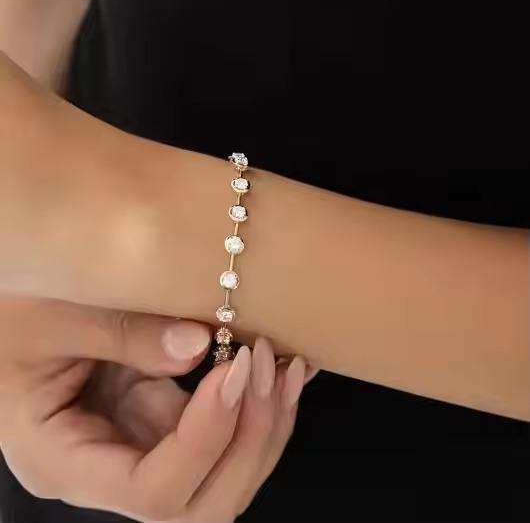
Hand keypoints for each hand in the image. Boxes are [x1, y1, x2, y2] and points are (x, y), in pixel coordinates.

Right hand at [0, 297, 306, 521]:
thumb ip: (122, 333)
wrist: (11, 317)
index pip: (154, 491)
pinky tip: (284, 366)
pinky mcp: (161, 418)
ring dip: (266, 424)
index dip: (205, 438)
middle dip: (250, 439)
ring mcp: (143, 447)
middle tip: (267, 366)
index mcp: (66, 464)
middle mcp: (112, 471)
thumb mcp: (55, 319)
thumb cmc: (12, 320)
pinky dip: (261, 404)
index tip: (232, 369)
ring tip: (287, 364)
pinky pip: (224, 431)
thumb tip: (201, 345)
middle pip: (204, 502)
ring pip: (225, 474)